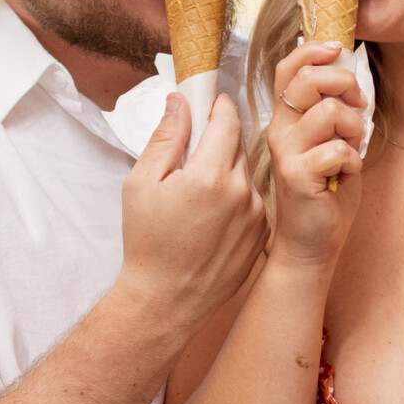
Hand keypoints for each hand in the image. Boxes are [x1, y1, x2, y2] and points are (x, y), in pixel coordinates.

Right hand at [120, 91, 264, 331]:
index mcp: (209, 175)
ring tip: (199, 195)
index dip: (217, 107)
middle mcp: (240, 192)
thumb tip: (180, 102)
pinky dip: (236, 197)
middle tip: (193, 153)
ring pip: (245, 172)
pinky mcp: (262, 233)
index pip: (227, 120)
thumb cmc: (147, 244)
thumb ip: (166, 137)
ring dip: (226, 171)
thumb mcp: (141, 184)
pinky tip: (211, 217)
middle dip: (218, 140)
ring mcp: (256, 214)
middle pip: (238, 144)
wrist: (167, 301)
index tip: (208, 103)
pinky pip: (252, 199)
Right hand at [266, 41, 365, 267]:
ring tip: (350, 153)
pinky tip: (345, 177)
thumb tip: (349, 75)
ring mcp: (286, 152)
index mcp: (286, 119)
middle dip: (345, 85)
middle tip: (358, 109)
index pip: (287, 68)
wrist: (311, 243)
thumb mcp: (328, 142)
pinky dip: (353, 161)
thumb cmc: (324, 193)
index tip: (338, 50)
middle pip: (308, 79)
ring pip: (331, 111)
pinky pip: (339, 149)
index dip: (312, 51)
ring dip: (354, 130)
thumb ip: (332, 111)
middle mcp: (280, 131)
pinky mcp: (298, 175)